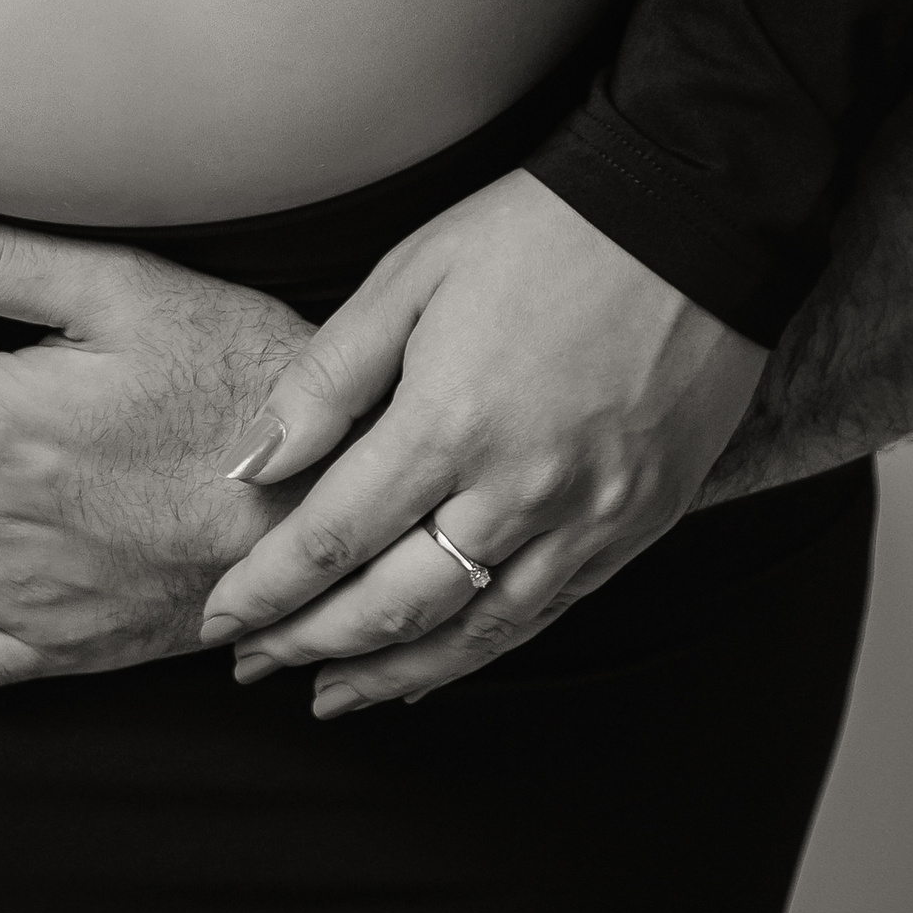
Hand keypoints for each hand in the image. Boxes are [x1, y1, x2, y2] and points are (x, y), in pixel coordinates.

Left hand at [198, 171, 765, 715]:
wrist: (693, 218)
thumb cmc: (540, 232)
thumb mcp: (413, 274)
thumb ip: (329, 377)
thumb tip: (254, 462)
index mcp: (449, 420)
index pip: (333, 536)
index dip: (268, 589)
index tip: (220, 619)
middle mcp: (518, 488)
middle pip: (393, 603)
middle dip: (310, 643)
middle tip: (253, 663)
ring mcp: (587, 516)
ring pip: (471, 630)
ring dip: (391, 673)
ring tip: (329, 694)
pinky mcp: (636, 525)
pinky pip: (545, 613)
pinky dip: (480, 652)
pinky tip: (436, 668)